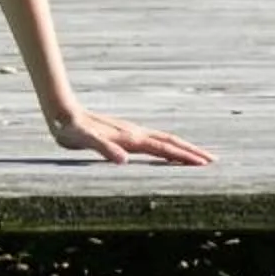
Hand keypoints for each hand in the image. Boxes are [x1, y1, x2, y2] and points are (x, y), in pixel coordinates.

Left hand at [50, 108, 213, 166]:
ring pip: (163, 140)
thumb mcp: (84, 139)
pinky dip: (165, 147)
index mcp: (130, 137)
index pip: (164, 148)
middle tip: (213, 161)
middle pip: (170, 141)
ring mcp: (130, 132)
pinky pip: (152, 141)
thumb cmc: (70, 128)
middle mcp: (134, 133)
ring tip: (197, 157)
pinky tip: (166, 152)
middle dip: (191, 152)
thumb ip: (104, 148)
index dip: (184, 156)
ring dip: (181, 148)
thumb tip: (123, 160)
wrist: (61, 112)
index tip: (204, 164)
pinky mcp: (123, 134)